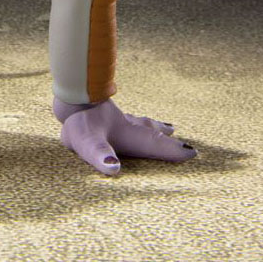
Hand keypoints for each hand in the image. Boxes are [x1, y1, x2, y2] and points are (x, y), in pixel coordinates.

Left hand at [58, 98, 195, 175]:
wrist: (68, 92)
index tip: (194, 152)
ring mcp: (112, 118)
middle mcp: (124, 126)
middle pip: (150, 130)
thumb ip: (102, 155)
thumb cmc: (78, 120)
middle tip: (178, 135)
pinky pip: (124, 118)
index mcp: (128, 135)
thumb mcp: (89, 142)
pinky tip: (122, 119)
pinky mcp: (100, 114)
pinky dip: (132, 119)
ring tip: (163, 125)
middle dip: (165, 135)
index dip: (173, 151)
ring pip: (139, 121)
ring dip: (152, 125)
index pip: (155, 144)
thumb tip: (114, 169)